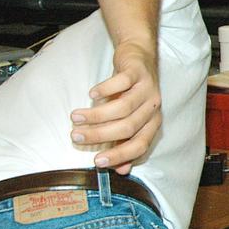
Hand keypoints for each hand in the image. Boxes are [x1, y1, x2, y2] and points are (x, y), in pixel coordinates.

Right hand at [70, 39, 162, 173]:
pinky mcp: (138, 71)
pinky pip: (122, 82)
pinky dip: (105, 89)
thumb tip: (120, 171)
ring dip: (96, 114)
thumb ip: (124, 143)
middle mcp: (153, 107)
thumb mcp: (129, 119)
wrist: (139, 58)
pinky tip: (91, 94)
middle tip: (75, 135)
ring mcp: (147, 88)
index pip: (140, 145)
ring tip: (75, 117)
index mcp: (152, 123)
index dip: (120, 155)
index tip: (96, 162)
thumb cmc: (130, 93)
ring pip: (123, 107)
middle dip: (100, 135)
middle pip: (128, 127)